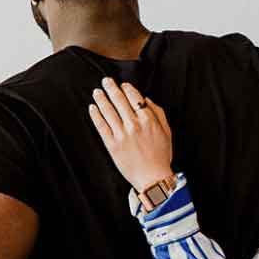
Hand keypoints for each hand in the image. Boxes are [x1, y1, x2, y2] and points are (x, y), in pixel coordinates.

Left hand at [89, 78, 173, 192]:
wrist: (152, 177)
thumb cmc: (161, 155)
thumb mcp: (166, 132)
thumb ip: (158, 113)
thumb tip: (146, 99)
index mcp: (148, 120)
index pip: (135, 98)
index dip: (127, 89)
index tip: (123, 85)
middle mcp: (134, 125)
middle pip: (120, 101)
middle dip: (111, 89)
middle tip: (105, 81)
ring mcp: (122, 134)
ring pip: (108, 111)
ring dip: (101, 99)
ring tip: (97, 92)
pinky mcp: (112, 144)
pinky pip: (101, 126)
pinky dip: (96, 115)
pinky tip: (92, 108)